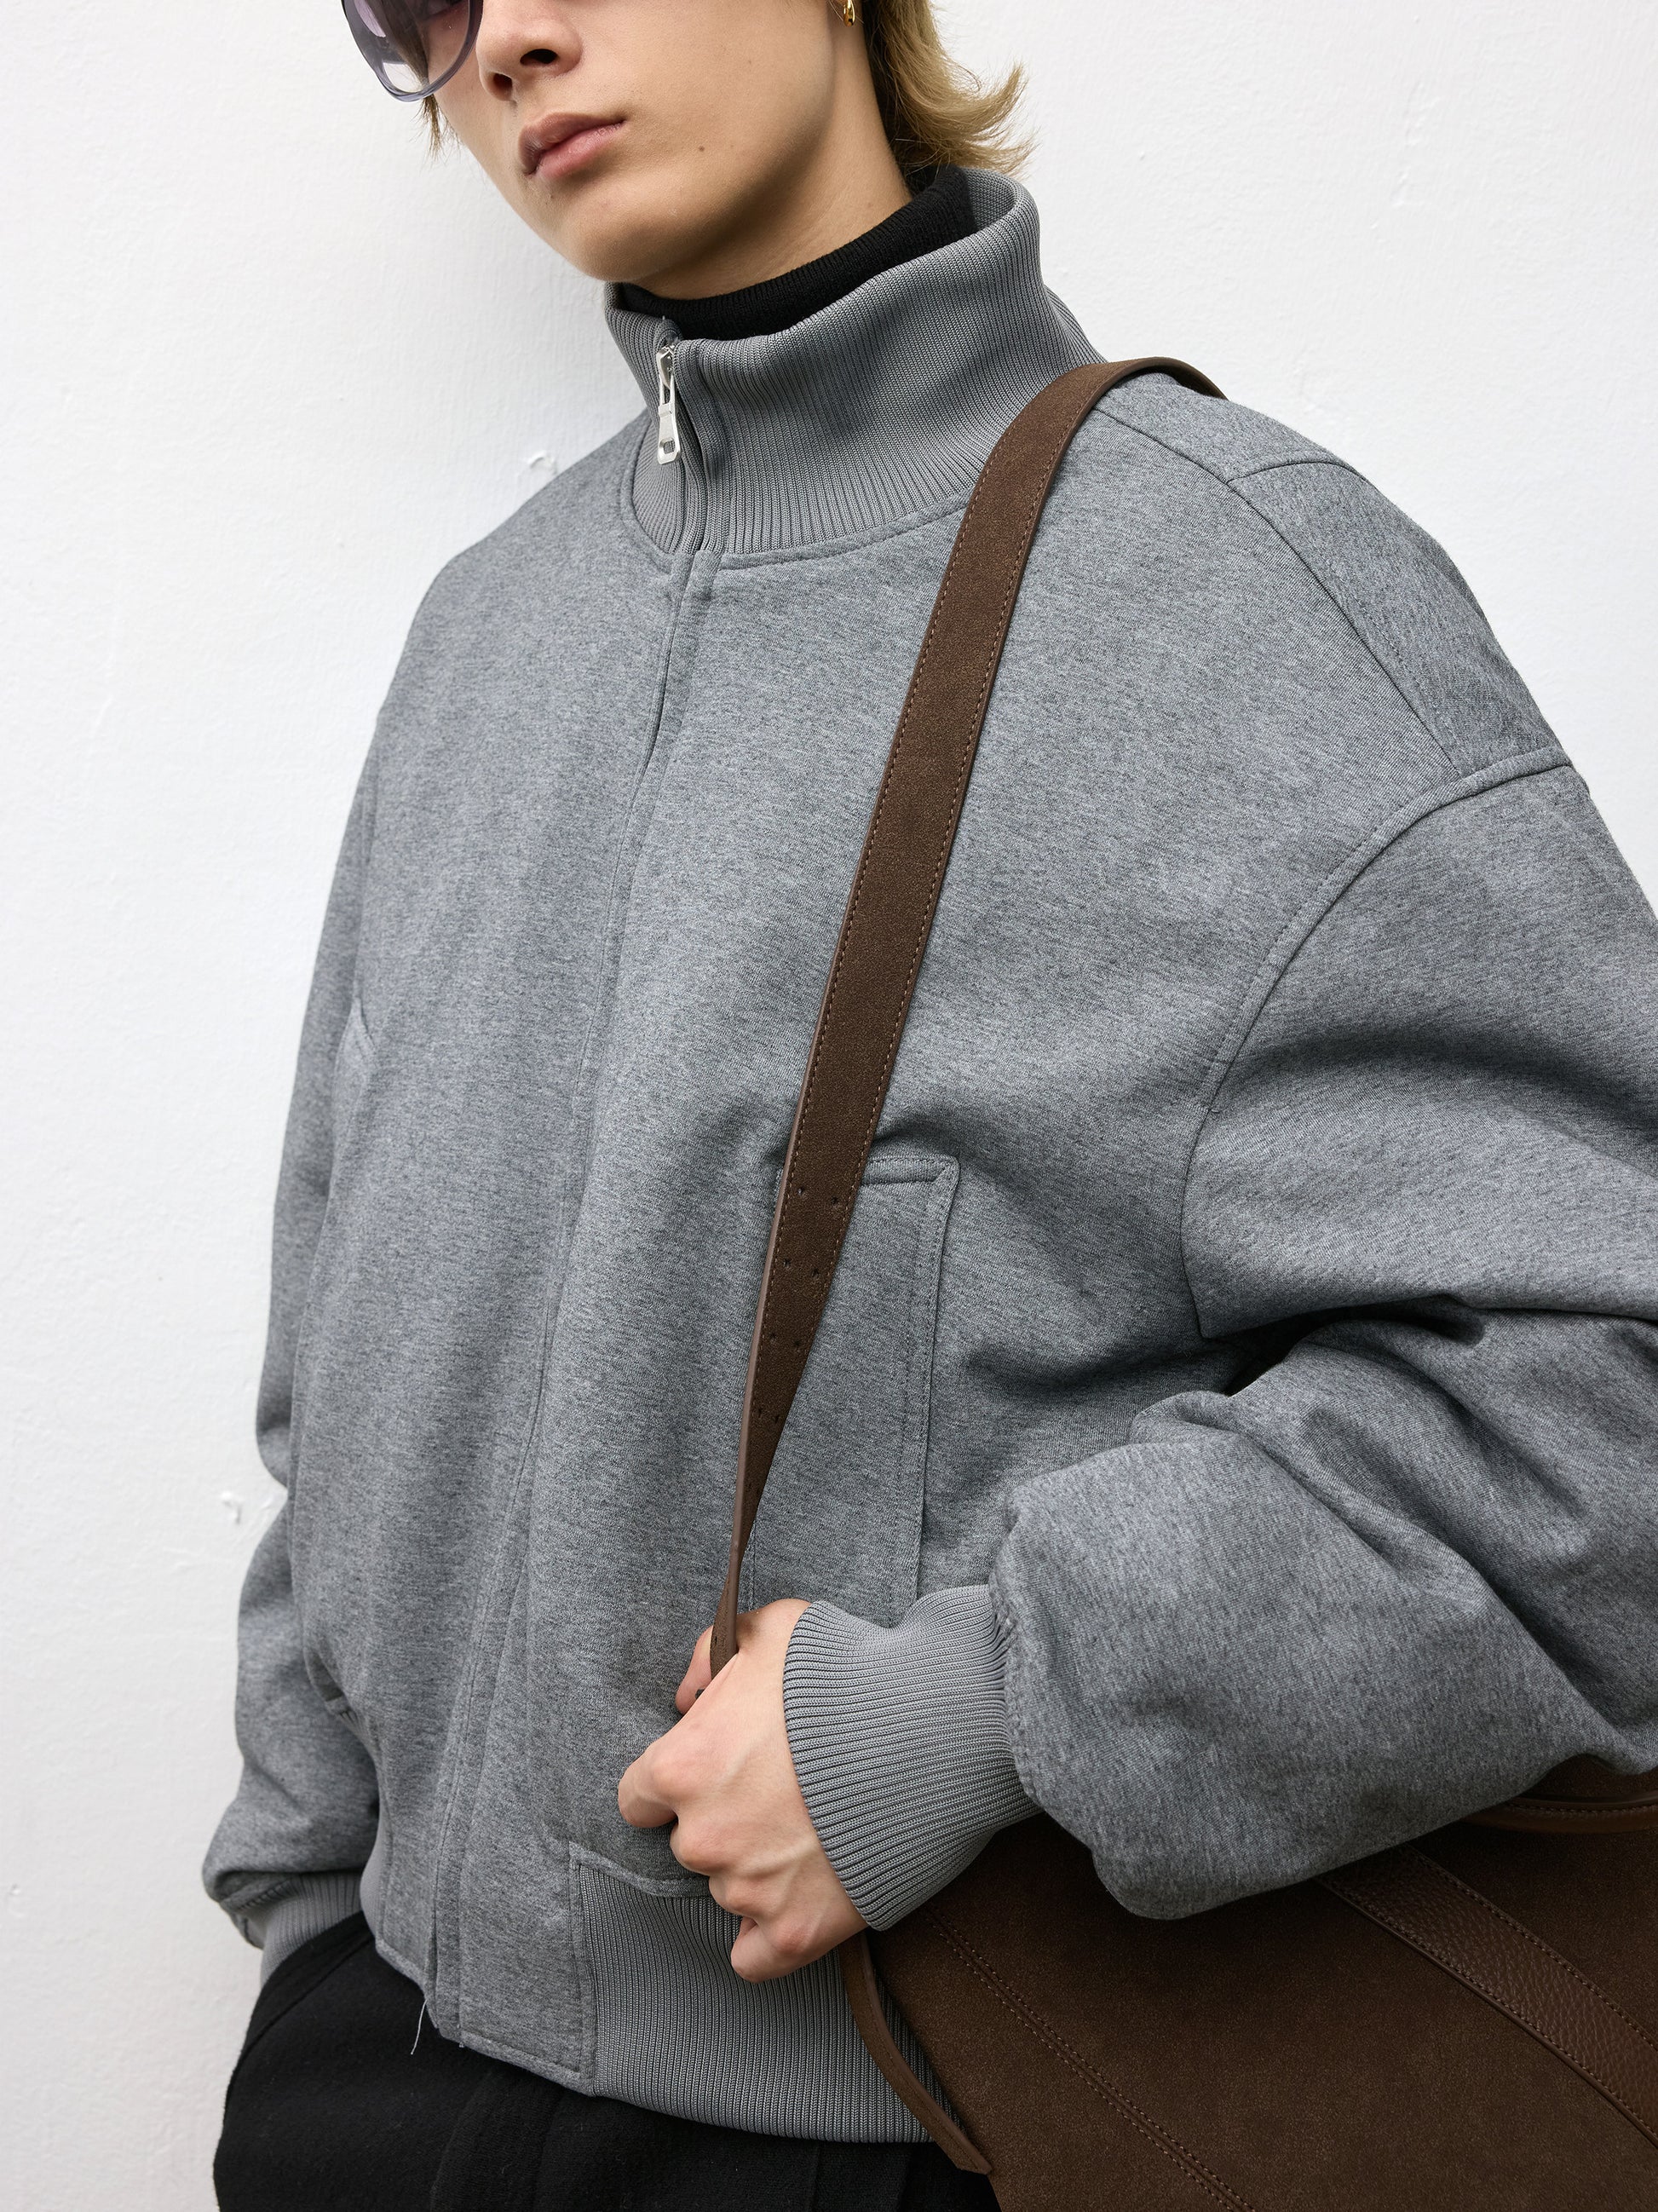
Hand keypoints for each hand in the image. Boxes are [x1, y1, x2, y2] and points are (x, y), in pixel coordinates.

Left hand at [617, 1599, 865, 1980]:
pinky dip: (770, 1934)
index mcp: (683, 1768)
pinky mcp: (798, 1932)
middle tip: (777, 1792)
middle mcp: (704, 1838)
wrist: (931, 1731)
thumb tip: (685, 1698)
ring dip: (756, 1868)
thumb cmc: (846, 1673)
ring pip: (728, 1891)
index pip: (639, 1797)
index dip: (678, 1782)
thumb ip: (707, 1658)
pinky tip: (795, 1900)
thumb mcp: (768, 1629)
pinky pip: (754, 1957)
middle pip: (689, 1844)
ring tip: (811, 1829)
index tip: (714, 1772)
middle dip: (724, 1820)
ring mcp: (749, 1891)